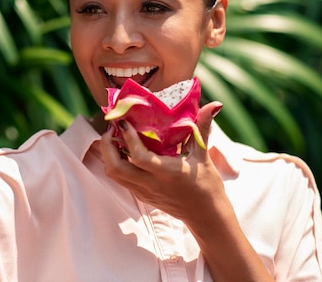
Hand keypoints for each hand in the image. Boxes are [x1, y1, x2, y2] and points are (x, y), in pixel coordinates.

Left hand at [99, 101, 224, 224]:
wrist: (206, 216)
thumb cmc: (207, 184)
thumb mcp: (204, 155)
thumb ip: (203, 127)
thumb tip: (214, 105)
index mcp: (167, 173)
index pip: (139, 157)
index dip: (128, 138)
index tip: (124, 122)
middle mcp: (151, 184)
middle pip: (115, 168)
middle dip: (107, 146)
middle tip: (112, 127)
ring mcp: (143, 191)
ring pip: (113, 174)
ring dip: (108, 154)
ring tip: (114, 136)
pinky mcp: (140, 195)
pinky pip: (119, 178)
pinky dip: (115, 162)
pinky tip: (122, 149)